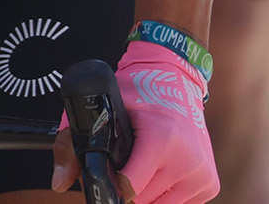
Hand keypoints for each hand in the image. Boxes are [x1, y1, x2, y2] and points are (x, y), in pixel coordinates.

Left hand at [52, 43, 215, 201]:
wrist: (177, 77)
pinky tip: (159, 170)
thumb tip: (58, 183)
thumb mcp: (100, 108)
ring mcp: (201, 175)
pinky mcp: (210, 184)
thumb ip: (70, 144)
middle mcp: (187, 160)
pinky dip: (163, 194)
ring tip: (141, 165)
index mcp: (162, 139)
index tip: (108, 174)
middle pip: (141, 200)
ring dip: (145, 193)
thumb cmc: (136, 91)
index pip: (129, 189)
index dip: (112, 186)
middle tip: (124, 165)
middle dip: (127, 189)